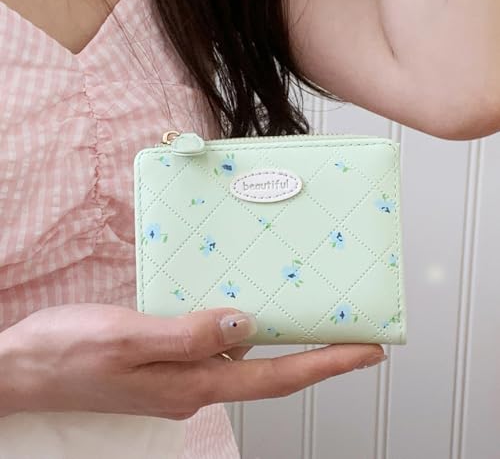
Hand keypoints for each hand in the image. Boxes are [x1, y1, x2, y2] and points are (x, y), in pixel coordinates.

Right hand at [0, 304, 385, 418]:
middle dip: (315, 354)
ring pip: (244, 357)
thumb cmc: (67, 354)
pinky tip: (243, 310)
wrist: (23, 368)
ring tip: (309, 315)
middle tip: (352, 332)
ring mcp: (181, 375)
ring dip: (279, 339)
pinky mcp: (167, 360)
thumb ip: (188, 335)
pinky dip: (241, 330)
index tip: (367, 352)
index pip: (276, 378)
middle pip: (269, 371)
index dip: (326, 366)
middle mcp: (194, 384)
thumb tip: (244, 325)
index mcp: (192, 384)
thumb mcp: (126, 338)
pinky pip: (216, 344)